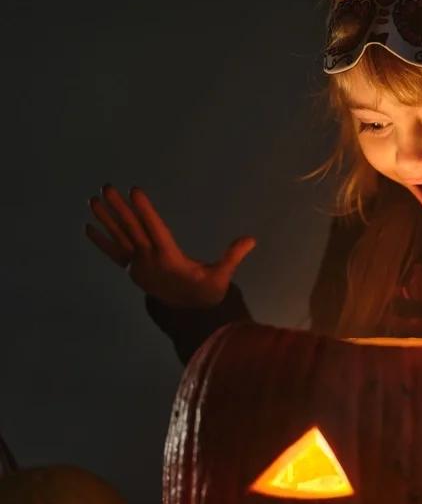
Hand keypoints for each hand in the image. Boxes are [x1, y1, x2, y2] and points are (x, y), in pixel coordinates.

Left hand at [85, 185, 255, 307]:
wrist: (189, 316)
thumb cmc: (207, 292)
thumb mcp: (222, 275)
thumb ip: (233, 256)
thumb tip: (251, 239)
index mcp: (169, 258)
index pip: (155, 229)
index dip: (145, 209)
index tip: (134, 191)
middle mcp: (149, 260)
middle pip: (132, 229)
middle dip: (119, 207)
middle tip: (107, 187)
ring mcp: (138, 266)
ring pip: (119, 238)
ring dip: (105, 218)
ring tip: (93, 201)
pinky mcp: (133, 271)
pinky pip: (114, 253)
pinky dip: (101, 240)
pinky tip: (88, 226)